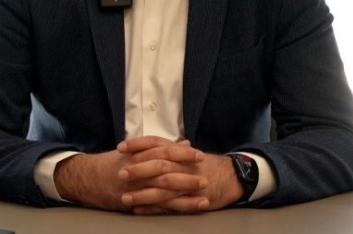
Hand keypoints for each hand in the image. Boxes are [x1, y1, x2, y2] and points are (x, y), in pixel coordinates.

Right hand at [52, 136, 205, 211]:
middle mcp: (137, 169)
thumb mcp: (137, 150)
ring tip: (203, 195)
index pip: (163, 151)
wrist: (89, 177)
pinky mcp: (134, 202)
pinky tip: (188, 208)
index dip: (181, 154)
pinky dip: (173, 207)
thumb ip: (163, 147)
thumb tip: (186, 144)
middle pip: (165, 170)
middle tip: (204, 176)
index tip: (199, 155)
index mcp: (139, 153)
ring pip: (163, 190)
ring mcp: (135, 187)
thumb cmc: (116, 161)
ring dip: (185, 193)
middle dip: (186, 174)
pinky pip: (156, 206)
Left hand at [117, 137, 243, 213]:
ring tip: (124, 197)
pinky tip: (138, 209)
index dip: (138, 144)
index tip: (121, 147)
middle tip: (120, 173)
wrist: (232, 176)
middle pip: (159, 164)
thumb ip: (169, 150)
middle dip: (139, 169)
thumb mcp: (187, 154)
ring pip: (162, 187)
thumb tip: (149, 145)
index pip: (156, 142)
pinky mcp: (191, 199)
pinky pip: (170, 205)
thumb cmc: (205, 165)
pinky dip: (154, 208)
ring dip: (142, 193)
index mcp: (179, 151)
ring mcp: (188, 182)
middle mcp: (183, 164)